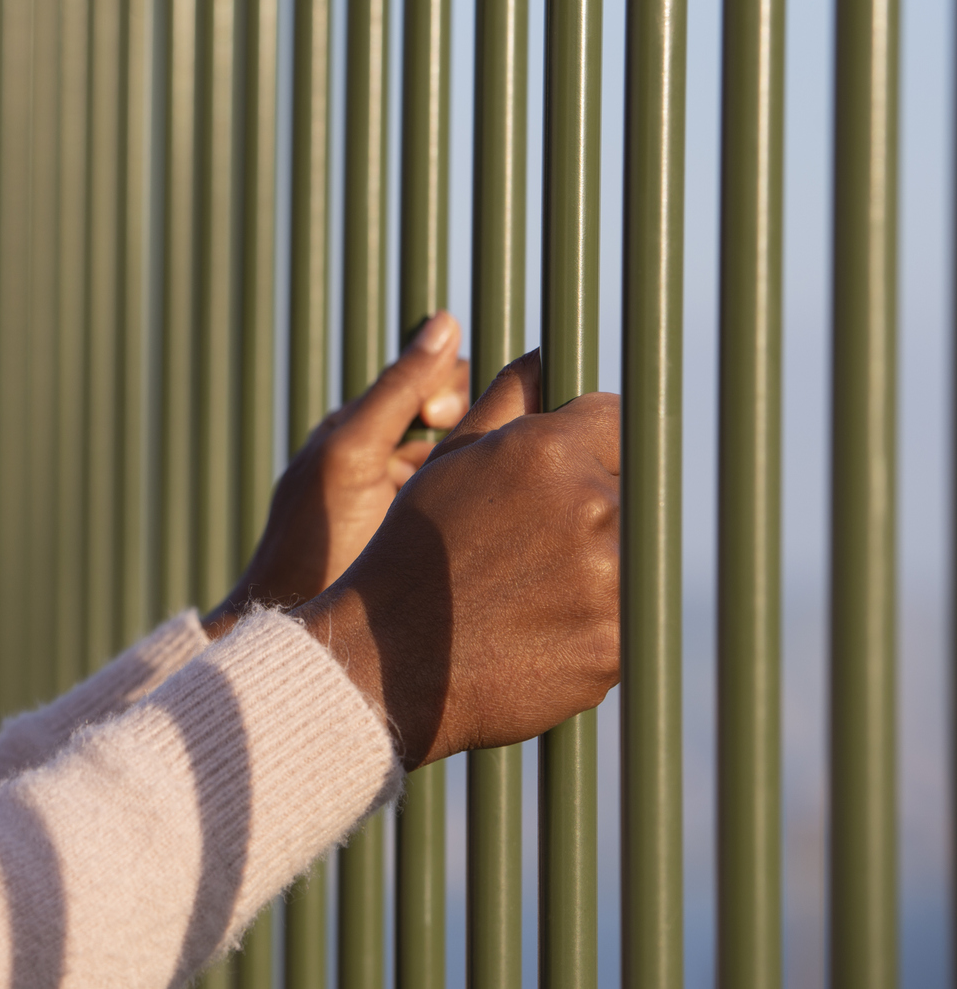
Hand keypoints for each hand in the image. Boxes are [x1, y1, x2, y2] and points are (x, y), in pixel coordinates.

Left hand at [206, 310, 469, 629]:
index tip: (442, 415)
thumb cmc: (313, 545)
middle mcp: (387, 462)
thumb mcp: (353, 456)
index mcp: (362, 431)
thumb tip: (445, 321)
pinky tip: (504, 521)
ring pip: (471, 462)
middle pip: (459, 418)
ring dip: (492, 463)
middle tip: (467, 454)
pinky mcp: (431, 546)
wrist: (306, 644)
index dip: (448, 386)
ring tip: (496, 486)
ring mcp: (410, 507)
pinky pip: (472, 504)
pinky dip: (490, 501)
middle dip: (478, 424)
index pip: (431, 380)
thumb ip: (397, 390)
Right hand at [293, 353, 620, 767]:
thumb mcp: (448, 463)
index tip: (559, 478)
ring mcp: (610, 580)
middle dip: (589, 510)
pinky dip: (592, 624)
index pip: (617, 421)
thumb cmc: (411, 553)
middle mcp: (591, 507)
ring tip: (528, 592)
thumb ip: (506, 401)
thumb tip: (546, 356)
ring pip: (632, 556)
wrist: (386, 661)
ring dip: (595, 568)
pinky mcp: (618, 645)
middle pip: (629, 490)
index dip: (588, 446)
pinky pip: (627, 620)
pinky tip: (536, 631)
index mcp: (549, 451)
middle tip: (529, 549)